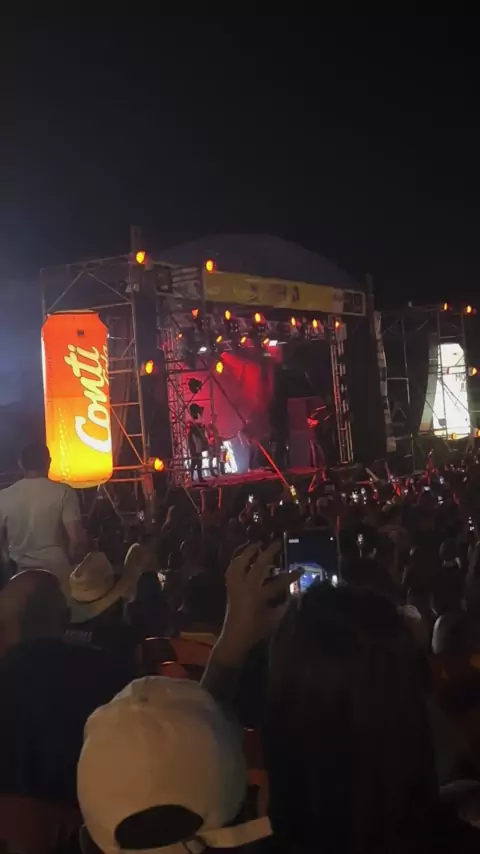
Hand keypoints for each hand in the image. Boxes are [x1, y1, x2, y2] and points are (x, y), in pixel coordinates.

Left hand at [218, 541, 301, 663]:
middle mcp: (246, 586)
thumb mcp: (274, 618)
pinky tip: (243, 557)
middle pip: (259, 564)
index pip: (279, 582)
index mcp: (259, 596)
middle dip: (269, 552)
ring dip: (249, 551)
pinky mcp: (230, 586)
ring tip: (258, 544)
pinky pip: (232, 568)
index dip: (291, 575)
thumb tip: (296, 592)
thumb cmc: (256, 629)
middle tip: (278, 542)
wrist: (235, 636)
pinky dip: (237, 560)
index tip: (301, 568)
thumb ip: (285, 605)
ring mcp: (236, 585)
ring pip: (241, 562)